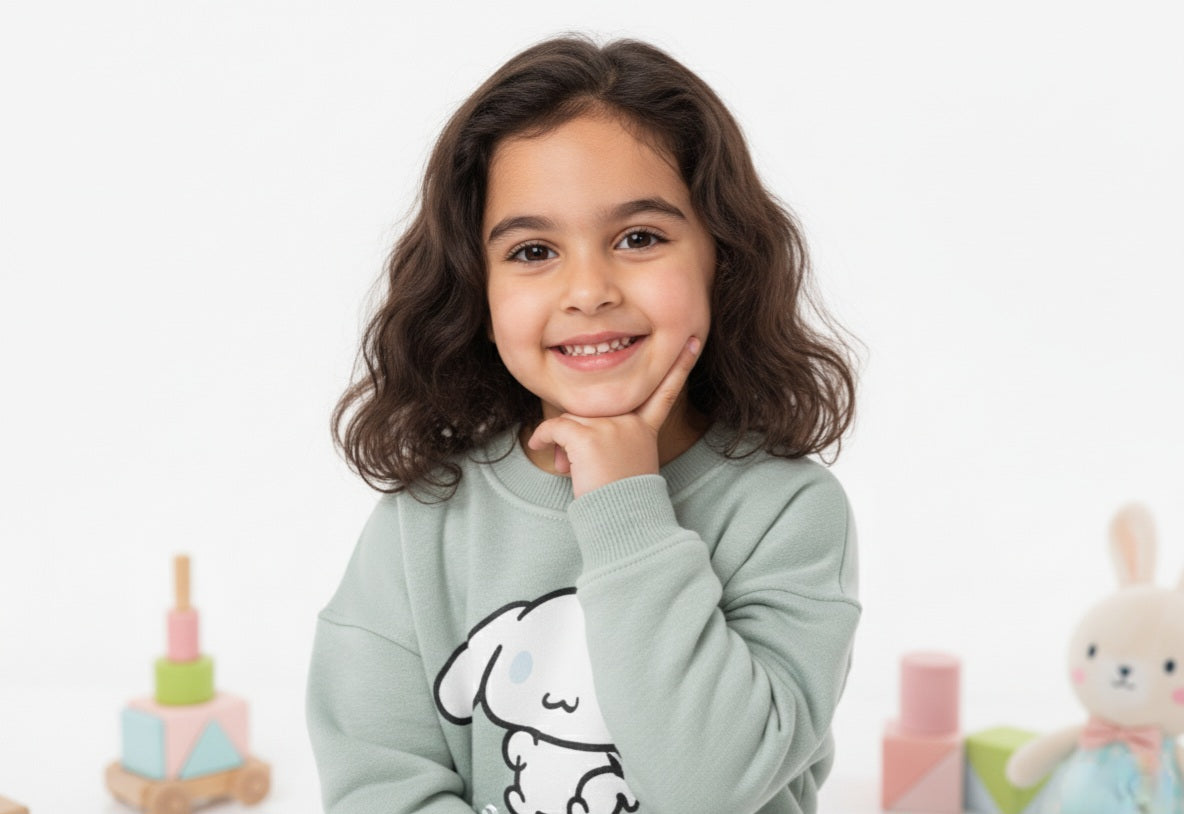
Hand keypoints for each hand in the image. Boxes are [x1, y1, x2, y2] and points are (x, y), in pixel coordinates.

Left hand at [527, 337, 700, 497]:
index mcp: (645, 428)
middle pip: (593, 408)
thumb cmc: (620, 500)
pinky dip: (544, 438)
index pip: (666, 391)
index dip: (681, 365)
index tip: (694, 340)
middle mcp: (631, 423)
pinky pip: (555, 426)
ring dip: (561, 441)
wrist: (622, 522)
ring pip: (572, 418)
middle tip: (572, 462)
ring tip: (568, 469)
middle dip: (576, 430)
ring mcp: (611, 427)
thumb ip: (605, 441)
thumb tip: (566, 446)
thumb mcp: (624, 465)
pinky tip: (542, 449)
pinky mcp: (589, 437)